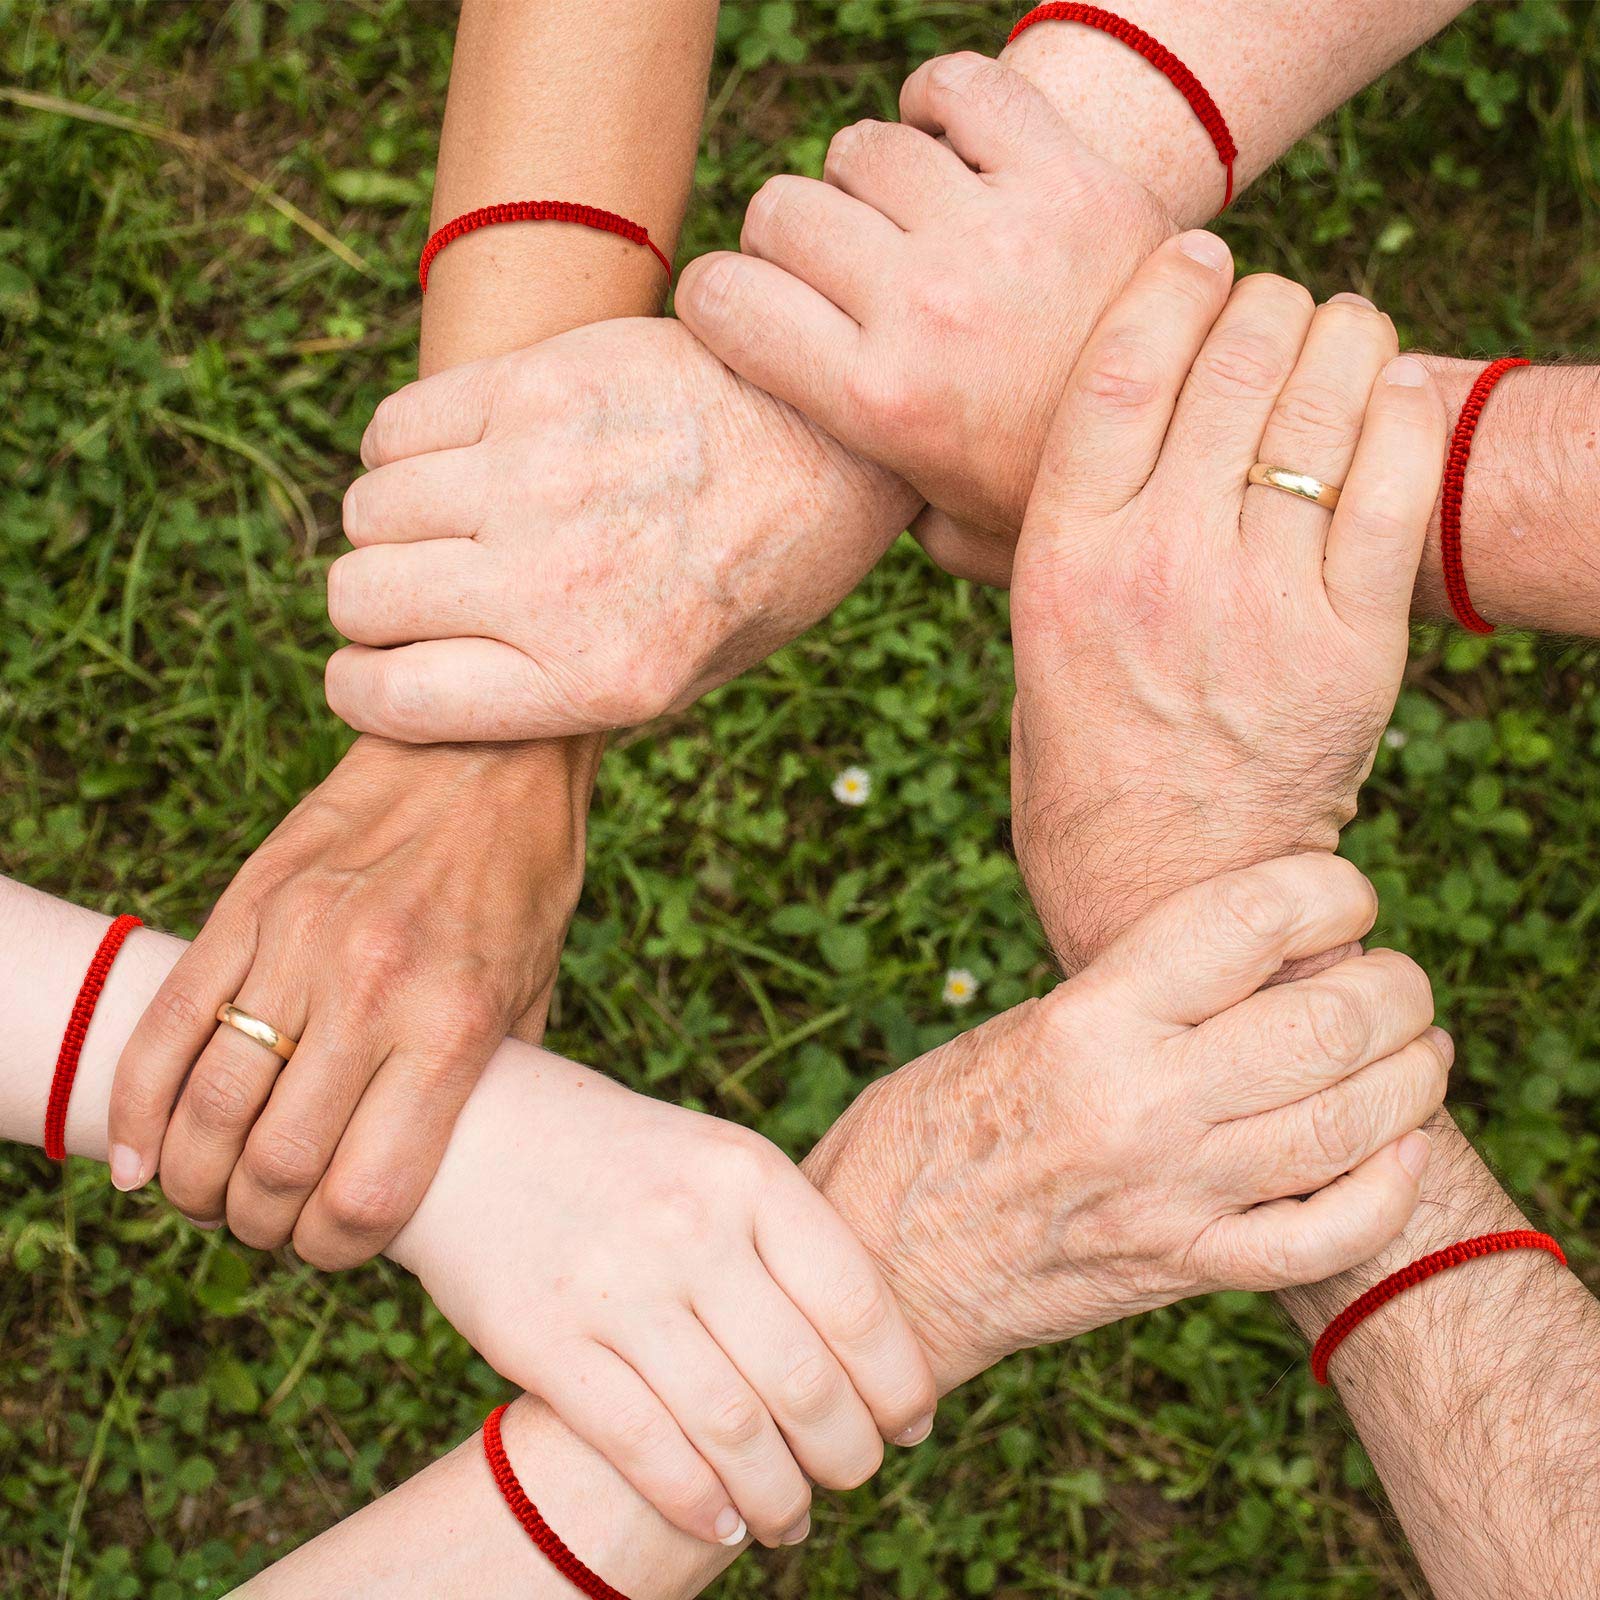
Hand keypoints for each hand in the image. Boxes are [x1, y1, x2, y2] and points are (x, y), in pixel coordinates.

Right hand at [107, 736, 592, 1266]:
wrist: (487, 750)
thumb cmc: (524, 879)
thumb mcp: (535, 991)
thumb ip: (487, 1085)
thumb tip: (445, 1173)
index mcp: (453, 1025)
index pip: (366, 1192)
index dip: (337, 1250)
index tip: (333, 1247)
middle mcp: (371, 990)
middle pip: (274, 1166)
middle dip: (260, 1225)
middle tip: (267, 1225)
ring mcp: (298, 943)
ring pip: (207, 1105)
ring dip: (194, 1179)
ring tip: (208, 1192)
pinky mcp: (248, 904)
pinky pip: (166, 1024)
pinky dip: (138, 1107)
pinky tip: (139, 1156)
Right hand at [324, 317, 918, 741]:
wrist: (835, 441)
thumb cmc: (762, 571)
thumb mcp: (688, 677)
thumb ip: (563, 694)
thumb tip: (437, 690)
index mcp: (598, 679)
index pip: (391, 699)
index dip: (362, 689)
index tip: (372, 671)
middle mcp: (556, 585)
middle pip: (361, 598)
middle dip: (373, 607)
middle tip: (422, 592)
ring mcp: (540, 478)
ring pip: (368, 510)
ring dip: (391, 525)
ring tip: (450, 521)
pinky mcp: (538, 386)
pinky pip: (396, 426)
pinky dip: (402, 449)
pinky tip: (459, 458)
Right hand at [390, 1049, 936, 1550]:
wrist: (474, 1129)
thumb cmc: (621, 1156)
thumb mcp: (715, 1159)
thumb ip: (785, 1237)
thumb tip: (871, 1352)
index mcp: (747, 1173)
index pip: (856, 1302)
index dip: (898, 1381)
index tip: (910, 1424)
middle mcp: (690, 1227)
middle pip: (804, 1380)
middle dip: (848, 1453)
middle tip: (855, 1476)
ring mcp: (615, 1286)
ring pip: (731, 1430)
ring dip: (779, 1497)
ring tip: (793, 1518)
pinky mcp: (544, 1341)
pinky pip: (642, 1446)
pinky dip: (696, 1503)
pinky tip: (722, 1524)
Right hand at [675, 52, 1172, 584]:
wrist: (1203, 443)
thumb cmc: (1058, 496)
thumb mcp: (952, 534)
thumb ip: (875, 504)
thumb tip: (820, 485)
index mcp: (879, 403)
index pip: (723, 299)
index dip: (715, 298)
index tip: (741, 309)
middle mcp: (925, 308)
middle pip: (782, 211)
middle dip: (785, 241)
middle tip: (831, 272)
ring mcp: (997, 233)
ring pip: (861, 148)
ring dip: (865, 181)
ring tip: (901, 222)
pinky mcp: (1067, 175)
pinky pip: (960, 87)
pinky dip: (938, 103)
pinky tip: (948, 147)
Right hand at [804, 855, 1446, 1389]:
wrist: (882, 1265)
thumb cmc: (930, 1127)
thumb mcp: (1018, 1027)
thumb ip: (1131, 996)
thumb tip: (1250, 958)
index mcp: (1088, 1020)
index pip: (1247, 921)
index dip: (1328, 890)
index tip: (1343, 894)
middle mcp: (1140, 1102)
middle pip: (1327, 1022)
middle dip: (1395, 988)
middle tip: (1396, 979)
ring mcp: (1171, 1194)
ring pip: (1348, 1126)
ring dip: (1412, 1078)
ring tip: (1418, 1051)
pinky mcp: (1182, 1268)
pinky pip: (1321, 1238)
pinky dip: (1386, 1192)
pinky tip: (1400, 1150)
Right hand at [1008, 234, 1445, 969]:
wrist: (1167, 886)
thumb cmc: (1085, 761)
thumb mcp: (1029, 644)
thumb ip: (1034, 542)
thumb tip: (1016, 452)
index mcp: (1063, 561)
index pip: (1120, 370)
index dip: (1169, 286)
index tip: (1198, 253)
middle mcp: (1157, 568)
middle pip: (1231, 365)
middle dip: (1264, 303)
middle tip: (1274, 305)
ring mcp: (1259, 605)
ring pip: (1320, 406)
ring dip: (1340, 339)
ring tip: (1338, 333)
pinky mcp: (1350, 646)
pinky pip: (1389, 486)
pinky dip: (1396, 412)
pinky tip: (1386, 391)